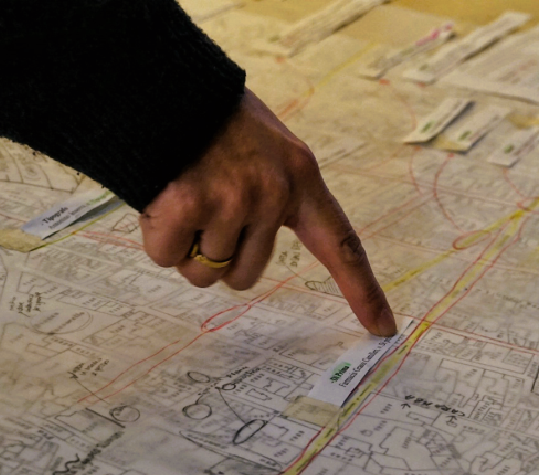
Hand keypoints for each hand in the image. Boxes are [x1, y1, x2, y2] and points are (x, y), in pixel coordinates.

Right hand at [138, 88, 396, 336]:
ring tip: (181, 195)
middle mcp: (273, 194)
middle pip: (244, 275)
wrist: (162, 84)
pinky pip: (167, 256)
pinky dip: (156, 237)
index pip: (340, 244)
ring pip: (203, 271)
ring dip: (183, 246)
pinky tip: (159, 198)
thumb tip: (242, 260)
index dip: (361, 289)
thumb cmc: (211, 120)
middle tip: (202, 210)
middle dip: (216, 257)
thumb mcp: (266, 147)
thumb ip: (274, 196)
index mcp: (300, 179)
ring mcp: (232, 200)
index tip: (382, 327)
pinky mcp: (189, 204)